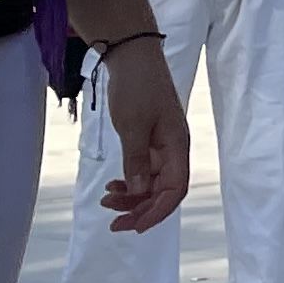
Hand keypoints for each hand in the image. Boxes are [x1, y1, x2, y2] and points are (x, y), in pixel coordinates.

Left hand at [92, 33, 190, 232]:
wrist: (133, 56)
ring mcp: (161, 144)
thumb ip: (136, 160)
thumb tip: (139, 192)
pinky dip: (130, 180)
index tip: (134, 226)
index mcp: (177, 147)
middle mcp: (173, 149)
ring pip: (151, 182)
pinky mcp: (149, 138)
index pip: (175, 190)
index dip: (158, 212)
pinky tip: (113, 183)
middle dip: (140, 209)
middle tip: (113, 223)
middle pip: (163, 191)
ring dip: (132, 196)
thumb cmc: (136, 88)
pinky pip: (143, 169)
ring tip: (106, 200)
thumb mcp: (132, 125)